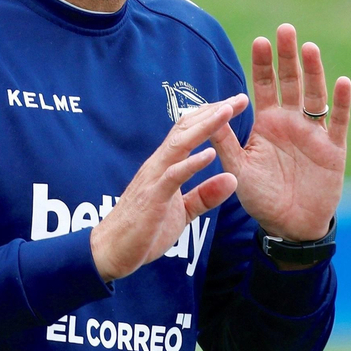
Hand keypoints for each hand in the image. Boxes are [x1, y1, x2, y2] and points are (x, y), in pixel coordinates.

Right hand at [89, 94, 244, 282]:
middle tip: (239, 98)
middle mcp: (158, 165)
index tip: (234, 105)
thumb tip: (232, 180)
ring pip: (179, 145)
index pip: (189, 133)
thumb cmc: (143, 231)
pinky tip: (209, 154)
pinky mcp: (152, 198)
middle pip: (186, 130)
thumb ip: (205, 196)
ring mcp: (153, 179)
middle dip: (213, 112)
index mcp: (165, 167)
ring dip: (205, 127)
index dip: (211, 117)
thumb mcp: (182, 213)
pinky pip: (173, 176)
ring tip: (226, 112)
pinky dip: (191, 164)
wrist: (110, 252)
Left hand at [207, 24, 349, 241]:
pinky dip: (341, 103)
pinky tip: (341, 82)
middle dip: (287, 57)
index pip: (264, 86)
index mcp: (267, 123)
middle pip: (290, 83)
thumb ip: (225, 142)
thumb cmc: (261, 197)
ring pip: (314, 96)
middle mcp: (291, 122)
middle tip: (285, 30)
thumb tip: (206, 114)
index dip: (263, 64)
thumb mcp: (238, 168)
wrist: (289, 225)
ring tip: (309, 48)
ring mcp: (313, 134)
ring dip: (313, 72)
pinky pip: (337, 123)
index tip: (260, 40)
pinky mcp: (333, 149)